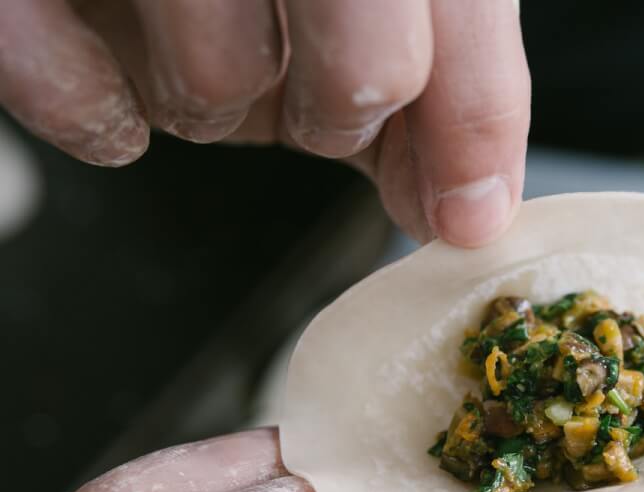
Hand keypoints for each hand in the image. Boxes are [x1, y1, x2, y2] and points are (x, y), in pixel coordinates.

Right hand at [0, 0, 528, 244]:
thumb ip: (436, 82)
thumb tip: (466, 204)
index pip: (461, 7)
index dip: (474, 125)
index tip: (468, 213)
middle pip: (362, 70)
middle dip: (340, 116)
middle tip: (313, 103)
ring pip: (218, 84)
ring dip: (219, 106)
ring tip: (209, 59)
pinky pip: (64, 79)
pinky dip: (95, 109)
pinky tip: (120, 87)